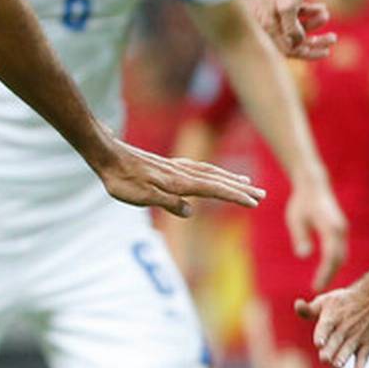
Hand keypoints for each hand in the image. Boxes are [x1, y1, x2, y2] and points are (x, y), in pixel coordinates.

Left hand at [96, 143, 264, 216]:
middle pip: (217, 179)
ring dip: (229, 179)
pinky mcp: (167, 165)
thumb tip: (191, 212)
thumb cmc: (122, 180)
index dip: (234, 196)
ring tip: (246, 183)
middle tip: (262, 195)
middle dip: (239, 188)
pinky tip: (212, 175)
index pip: (213, 189)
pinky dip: (212, 172)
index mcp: (178, 182)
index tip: (253, 202)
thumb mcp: (142, 197)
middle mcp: (181, 172)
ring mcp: (175, 167)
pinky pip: (198, 168)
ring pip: (209, 172)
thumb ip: (168, 204)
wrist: (106, 155)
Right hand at [260, 0, 335, 59]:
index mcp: (268, 25)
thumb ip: (291, 29)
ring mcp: (277, 13)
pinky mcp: (285, 3)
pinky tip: (321, 7)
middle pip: (294, 42)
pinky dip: (312, 14)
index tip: (326, 51)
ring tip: (326, 13)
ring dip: (315, 24)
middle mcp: (270, 21)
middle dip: (315, 40)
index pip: (288, 49)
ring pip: (299, 29)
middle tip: (334, 38)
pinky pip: (300, 17)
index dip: (307, 53)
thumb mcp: (289, 6)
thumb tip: (298, 44)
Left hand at [288, 177, 348, 288]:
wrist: (314, 186)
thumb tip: (304, 255)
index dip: (325, 273)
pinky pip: (340, 250)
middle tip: (318, 290)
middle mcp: (340, 230)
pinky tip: (325, 272)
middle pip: (339, 258)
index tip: (317, 286)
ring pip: (341, 255)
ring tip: (321, 284)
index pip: (331, 255)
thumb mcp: (296, 219)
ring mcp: (342, 230)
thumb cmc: (301, 202)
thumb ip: (300, 236)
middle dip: (330, 275)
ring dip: (333, 270)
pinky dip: (334, 262)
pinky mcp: (340, 231)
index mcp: (330, 227)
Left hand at [296, 275, 368, 367]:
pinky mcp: (367, 344)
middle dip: (330, 350)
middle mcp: (345, 327)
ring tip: (336, 366)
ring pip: (348, 349)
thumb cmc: (344, 303)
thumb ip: (308, 310)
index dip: (322, 334)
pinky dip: (361, 365)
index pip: (326, 325)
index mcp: (332, 316)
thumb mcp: (325, 301)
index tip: (319, 343)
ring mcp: (357, 337)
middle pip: (335, 340)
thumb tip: (297, 305)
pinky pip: (364, 356)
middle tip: (324, 359)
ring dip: (342, 358)